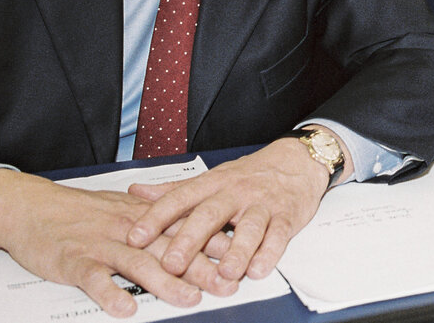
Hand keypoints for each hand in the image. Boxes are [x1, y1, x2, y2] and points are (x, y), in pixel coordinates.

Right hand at [0, 170, 231, 317]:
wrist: (31, 208)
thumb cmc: (80, 212)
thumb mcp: (124, 211)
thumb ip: (160, 224)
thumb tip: (199, 236)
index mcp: (143, 217)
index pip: (187, 228)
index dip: (216, 243)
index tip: (243, 256)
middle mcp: (128, 229)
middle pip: (170, 248)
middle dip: (202, 268)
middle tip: (228, 284)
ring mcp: (101, 245)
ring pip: (138, 263)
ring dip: (166, 283)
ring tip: (189, 299)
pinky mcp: (74, 261)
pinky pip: (94, 279)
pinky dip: (110, 294)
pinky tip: (125, 308)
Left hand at [127, 129, 345, 282]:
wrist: (298, 161)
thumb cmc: (250, 174)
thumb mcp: (212, 178)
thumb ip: (174, 190)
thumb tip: (136, 192)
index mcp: (214, 183)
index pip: (181, 197)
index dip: (157, 217)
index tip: (135, 236)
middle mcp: (236, 192)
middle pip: (210, 214)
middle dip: (190, 239)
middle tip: (172, 263)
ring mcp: (262, 204)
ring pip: (248, 227)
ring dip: (236, 251)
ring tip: (224, 273)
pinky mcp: (286, 216)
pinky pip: (278, 235)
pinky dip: (269, 253)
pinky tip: (257, 270)